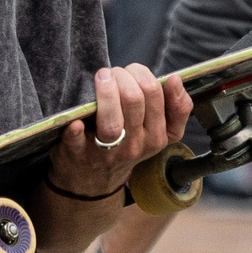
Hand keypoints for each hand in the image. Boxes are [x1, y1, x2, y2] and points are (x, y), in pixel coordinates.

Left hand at [48, 64, 192, 199]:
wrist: (94, 180)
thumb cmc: (126, 145)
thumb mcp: (157, 132)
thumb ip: (174, 108)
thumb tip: (175, 79)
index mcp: (157, 137)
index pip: (157, 96)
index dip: (143, 75)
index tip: (135, 72)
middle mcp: (135, 146)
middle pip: (134, 100)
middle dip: (122, 75)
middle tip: (114, 73)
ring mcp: (107, 152)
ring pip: (112, 120)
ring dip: (104, 90)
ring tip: (101, 78)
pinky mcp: (79, 155)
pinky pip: (78, 142)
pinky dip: (76, 130)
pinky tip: (76, 121)